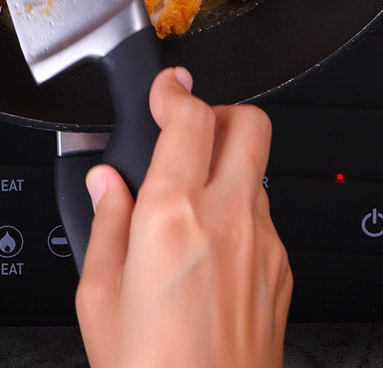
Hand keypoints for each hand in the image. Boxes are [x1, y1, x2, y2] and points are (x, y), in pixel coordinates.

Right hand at [76, 68, 291, 367]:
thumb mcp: (100, 295)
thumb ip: (105, 223)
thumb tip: (105, 185)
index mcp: (173, 215)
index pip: (189, 118)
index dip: (174, 91)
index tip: (164, 87)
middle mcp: (229, 220)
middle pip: (249, 124)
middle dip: (216, 110)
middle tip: (186, 127)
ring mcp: (264, 246)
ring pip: (256, 170)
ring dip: (225, 164)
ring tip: (186, 196)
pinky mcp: (282, 274)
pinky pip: (263, 215)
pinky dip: (238, 208)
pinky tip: (206, 243)